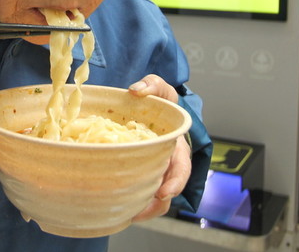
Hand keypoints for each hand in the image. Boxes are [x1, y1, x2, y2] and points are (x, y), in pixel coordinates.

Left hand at [128, 74, 191, 221]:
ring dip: (143, 208)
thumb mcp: (160, 88)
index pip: (181, 168)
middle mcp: (168, 162)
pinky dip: (132, 201)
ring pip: (155, 197)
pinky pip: (140, 192)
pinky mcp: (141, 174)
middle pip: (168, 190)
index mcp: (176, 145)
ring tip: (126, 214)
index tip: (163, 192)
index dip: (175, 182)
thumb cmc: (160, 102)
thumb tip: (136, 90)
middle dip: (156, 204)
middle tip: (139, 211)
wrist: (152, 109)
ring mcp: (155, 170)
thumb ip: (152, 85)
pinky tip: (117, 206)